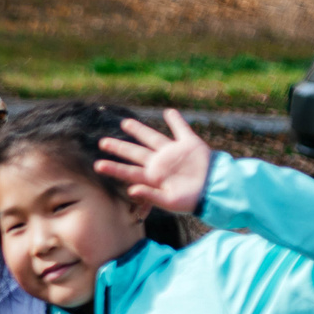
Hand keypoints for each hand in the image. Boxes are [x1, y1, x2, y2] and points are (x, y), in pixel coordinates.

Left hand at [93, 108, 213, 212]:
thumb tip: (131, 190)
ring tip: (125, 123)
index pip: (129, 171)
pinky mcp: (189, 145)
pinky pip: (181, 129)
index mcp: (153, 177)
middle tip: (102, 142)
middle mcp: (160, 163)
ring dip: (139, 130)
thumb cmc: (191, 201)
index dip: (113, 168)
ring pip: (152, 138)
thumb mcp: (169, 201)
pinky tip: (168, 112)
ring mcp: (173, 153)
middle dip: (119, 147)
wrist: (215, 191)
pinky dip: (176, 121)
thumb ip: (150, 195)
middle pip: (135, 152)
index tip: (98, 165)